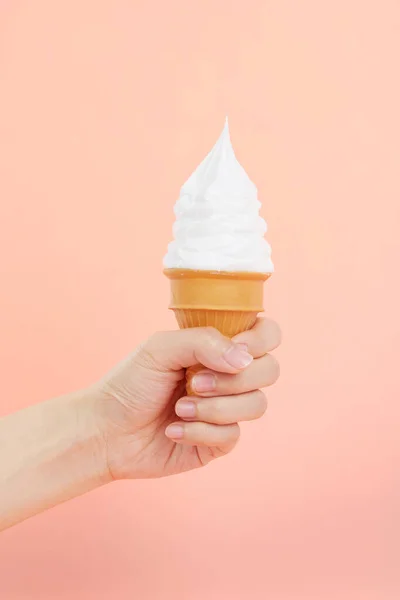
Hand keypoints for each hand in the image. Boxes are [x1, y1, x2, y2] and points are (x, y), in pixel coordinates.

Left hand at [93, 319, 280, 479]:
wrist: (105, 431)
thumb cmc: (130, 383)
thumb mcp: (160, 348)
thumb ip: (203, 342)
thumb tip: (244, 359)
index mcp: (218, 347)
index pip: (266, 334)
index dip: (261, 340)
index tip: (238, 347)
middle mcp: (228, 376)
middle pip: (270, 370)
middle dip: (235, 379)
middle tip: (195, 382)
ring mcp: (226, 409)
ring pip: (256, 405)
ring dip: (216, 408)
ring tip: (179, 409)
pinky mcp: (218, 442)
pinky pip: (233, 435)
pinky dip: (201, 431)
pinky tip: (173, 431)